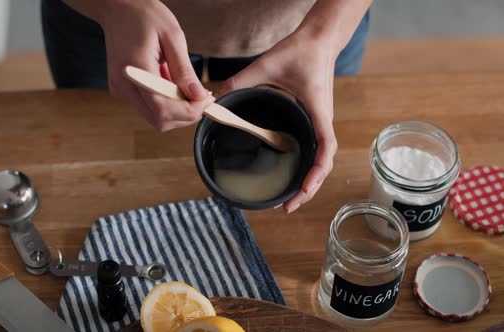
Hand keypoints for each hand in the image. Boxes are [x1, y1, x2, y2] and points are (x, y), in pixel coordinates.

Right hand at [100, 0, 213, 130]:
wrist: (119, 8)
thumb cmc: (144, 16)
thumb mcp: (172, 37)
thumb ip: (184, 70)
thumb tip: (198, 96)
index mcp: (135, 71)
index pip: (163, 110)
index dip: (189, 111)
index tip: (207, 101)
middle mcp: (124, 86)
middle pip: (159, 120)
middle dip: (185, 114)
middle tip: (202, 96)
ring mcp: (121, 90)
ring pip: (155, 117)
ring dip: (177, 109)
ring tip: (185, 85)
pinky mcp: (123, 90)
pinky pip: (149, 107)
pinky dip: (166, 102)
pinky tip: (171, 82)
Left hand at [219, 32, 337, 213]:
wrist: (319, 39)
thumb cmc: (299, 51)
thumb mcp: (266, 64)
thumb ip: (240, 80)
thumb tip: (215, 98)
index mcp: (317, 111)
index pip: (325, 147)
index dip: (317, 171)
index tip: (303, 188)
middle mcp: (322, 120)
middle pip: (324, 162)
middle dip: (310, 187)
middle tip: (289, 207)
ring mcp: (320, 121)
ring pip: (321, 159)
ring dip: (310, 181)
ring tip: (292, 200)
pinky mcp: (315, 119)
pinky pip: (315, 148)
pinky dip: (308, 166)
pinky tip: (295, 176)